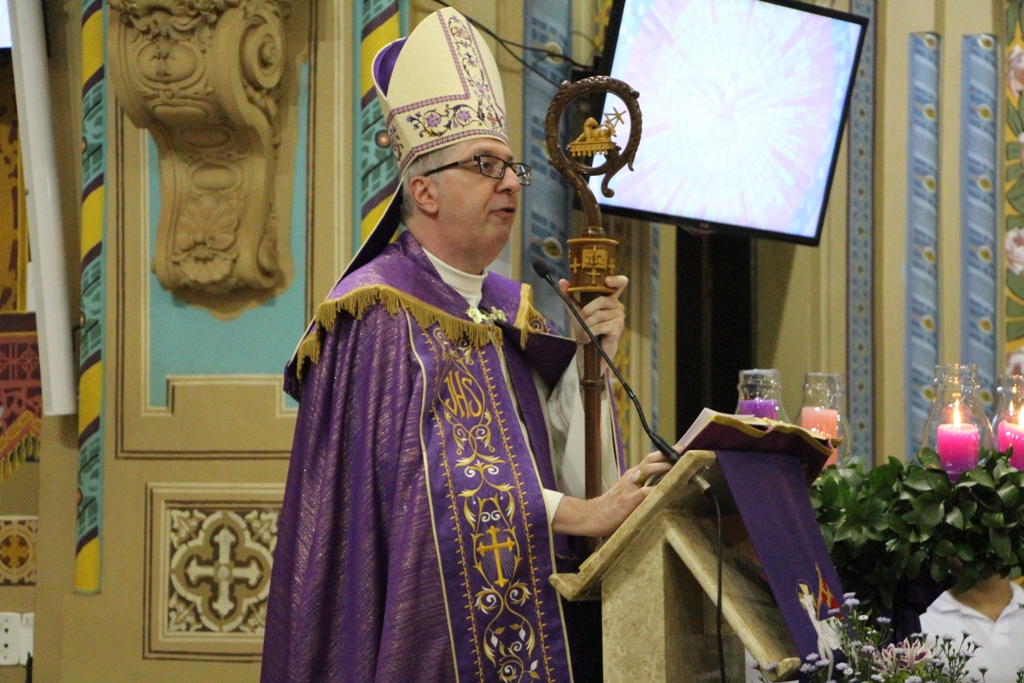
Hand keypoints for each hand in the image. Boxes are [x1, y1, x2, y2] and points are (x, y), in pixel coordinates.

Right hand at [550, 449, 673, 536]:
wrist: (592, 515)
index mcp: (632, 474)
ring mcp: (630, 487)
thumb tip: (661, 485)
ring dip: (666, 467)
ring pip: (650, 469)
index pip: (651, 458)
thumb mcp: (626, 491)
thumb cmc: (611, 506)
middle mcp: (632, 476)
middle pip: (652, 459)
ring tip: (681, 466)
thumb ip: (640, 486)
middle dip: (669, 456)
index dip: (666, 453)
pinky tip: (670, 488)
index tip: (681, 449)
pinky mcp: (629, 499)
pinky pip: (647, 491)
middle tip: (684, 454)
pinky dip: (659, 489)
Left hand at [558, 275, 627, 371]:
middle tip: (582, 318)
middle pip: (602, 300)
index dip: (616, 280)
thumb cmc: (585, 326)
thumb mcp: (576, 309)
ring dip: (587, 325)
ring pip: (599, 315)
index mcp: (609, 297)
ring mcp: (620, 316)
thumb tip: (562, 281)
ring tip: (585, 331)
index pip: (620, 283)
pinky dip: (590, 333)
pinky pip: (600, 326)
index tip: (606, 280)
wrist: (588, 347)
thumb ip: (570, 295)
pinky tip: (588, 338)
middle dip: (587, 310)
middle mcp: (617, 305)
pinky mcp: (618, 327)